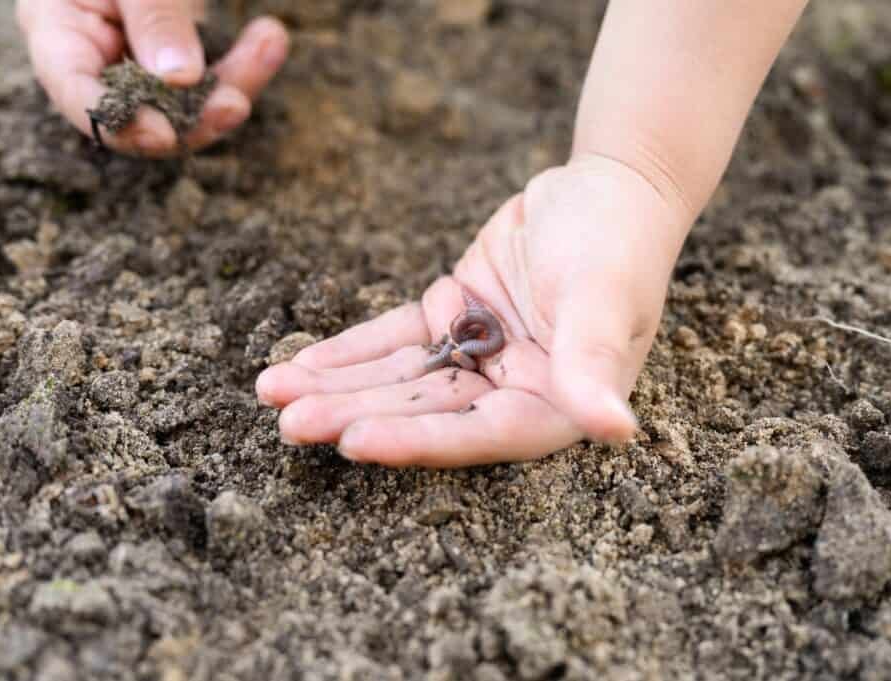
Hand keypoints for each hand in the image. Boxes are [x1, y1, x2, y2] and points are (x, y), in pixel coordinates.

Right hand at [16, 0, 288, 156]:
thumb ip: (153, 17)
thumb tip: (180, 79)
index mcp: (57, 32)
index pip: (78, 95)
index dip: (120, 124)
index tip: (164, 134)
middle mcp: (96, 60)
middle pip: (143, 116)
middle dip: (195, 118)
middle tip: (236, 105)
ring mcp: (138, 66)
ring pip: (187, 108)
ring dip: (234, 83)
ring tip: (270, 41)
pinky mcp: (177, 66)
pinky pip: (211, 83)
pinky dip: (244, 65)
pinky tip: (270, 36)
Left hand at [256, 154, 692, 466]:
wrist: (609, 186)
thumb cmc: (619, 242)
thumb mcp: (604, 297)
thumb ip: (593, 362)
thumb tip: (615, 430)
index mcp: (555, 404)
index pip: (478, 434)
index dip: (417, 441)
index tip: (354, 441)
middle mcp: (512, 391)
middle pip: (424, 411)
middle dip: (355, 414)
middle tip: (289, 422)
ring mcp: (479, 357)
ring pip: (399, 379)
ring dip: (337, 385)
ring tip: (271, 391)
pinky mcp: (454, 318)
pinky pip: (395, 340)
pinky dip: (349, 351)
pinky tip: (301, 364)